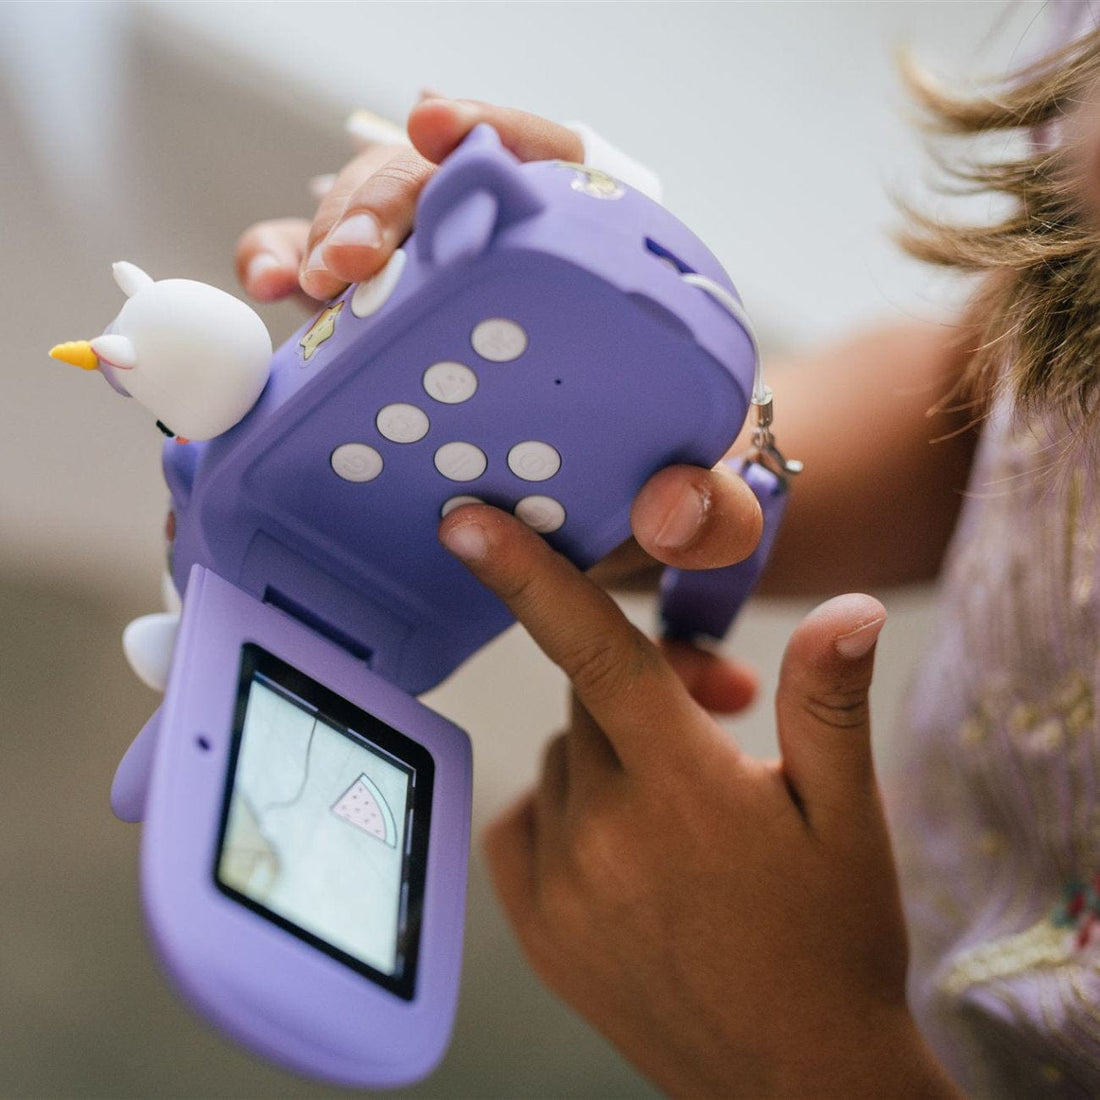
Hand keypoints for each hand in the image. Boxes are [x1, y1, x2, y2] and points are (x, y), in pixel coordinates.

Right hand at [233, 95, 764, 601]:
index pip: (558, 168)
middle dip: (386, 200)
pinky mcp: (385, 329)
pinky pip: (324, 279)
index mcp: (600, 276)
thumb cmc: (652, 494)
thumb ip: (712, 519)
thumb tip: (675, 507)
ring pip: (374, 218)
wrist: (611, 523)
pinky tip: (266, 289)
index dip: (501, 136)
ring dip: (323, 233)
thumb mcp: (695, 513)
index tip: (441, 129)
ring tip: (296, 282)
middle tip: (348, 261)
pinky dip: (286, 266)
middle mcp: (510, 266)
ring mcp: (439, 293)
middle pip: (444, 183)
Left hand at [438, 506, 957, 1096]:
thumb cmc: (832, 942)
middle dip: (643, 686)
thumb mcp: (848, 818)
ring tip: (681, 798)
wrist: (795, 1080)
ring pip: (561, 755)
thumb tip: (848, 609)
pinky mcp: (536, 924)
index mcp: (683, 787)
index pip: (594, 652)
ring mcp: (560, 882)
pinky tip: (619, 833)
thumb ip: (829, 704)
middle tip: (717, 713)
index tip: (466, 525)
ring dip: (608, 749)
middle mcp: (605, 829)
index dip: (528, 576)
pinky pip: (523, 817)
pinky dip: (564, 803)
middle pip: (587, 697)